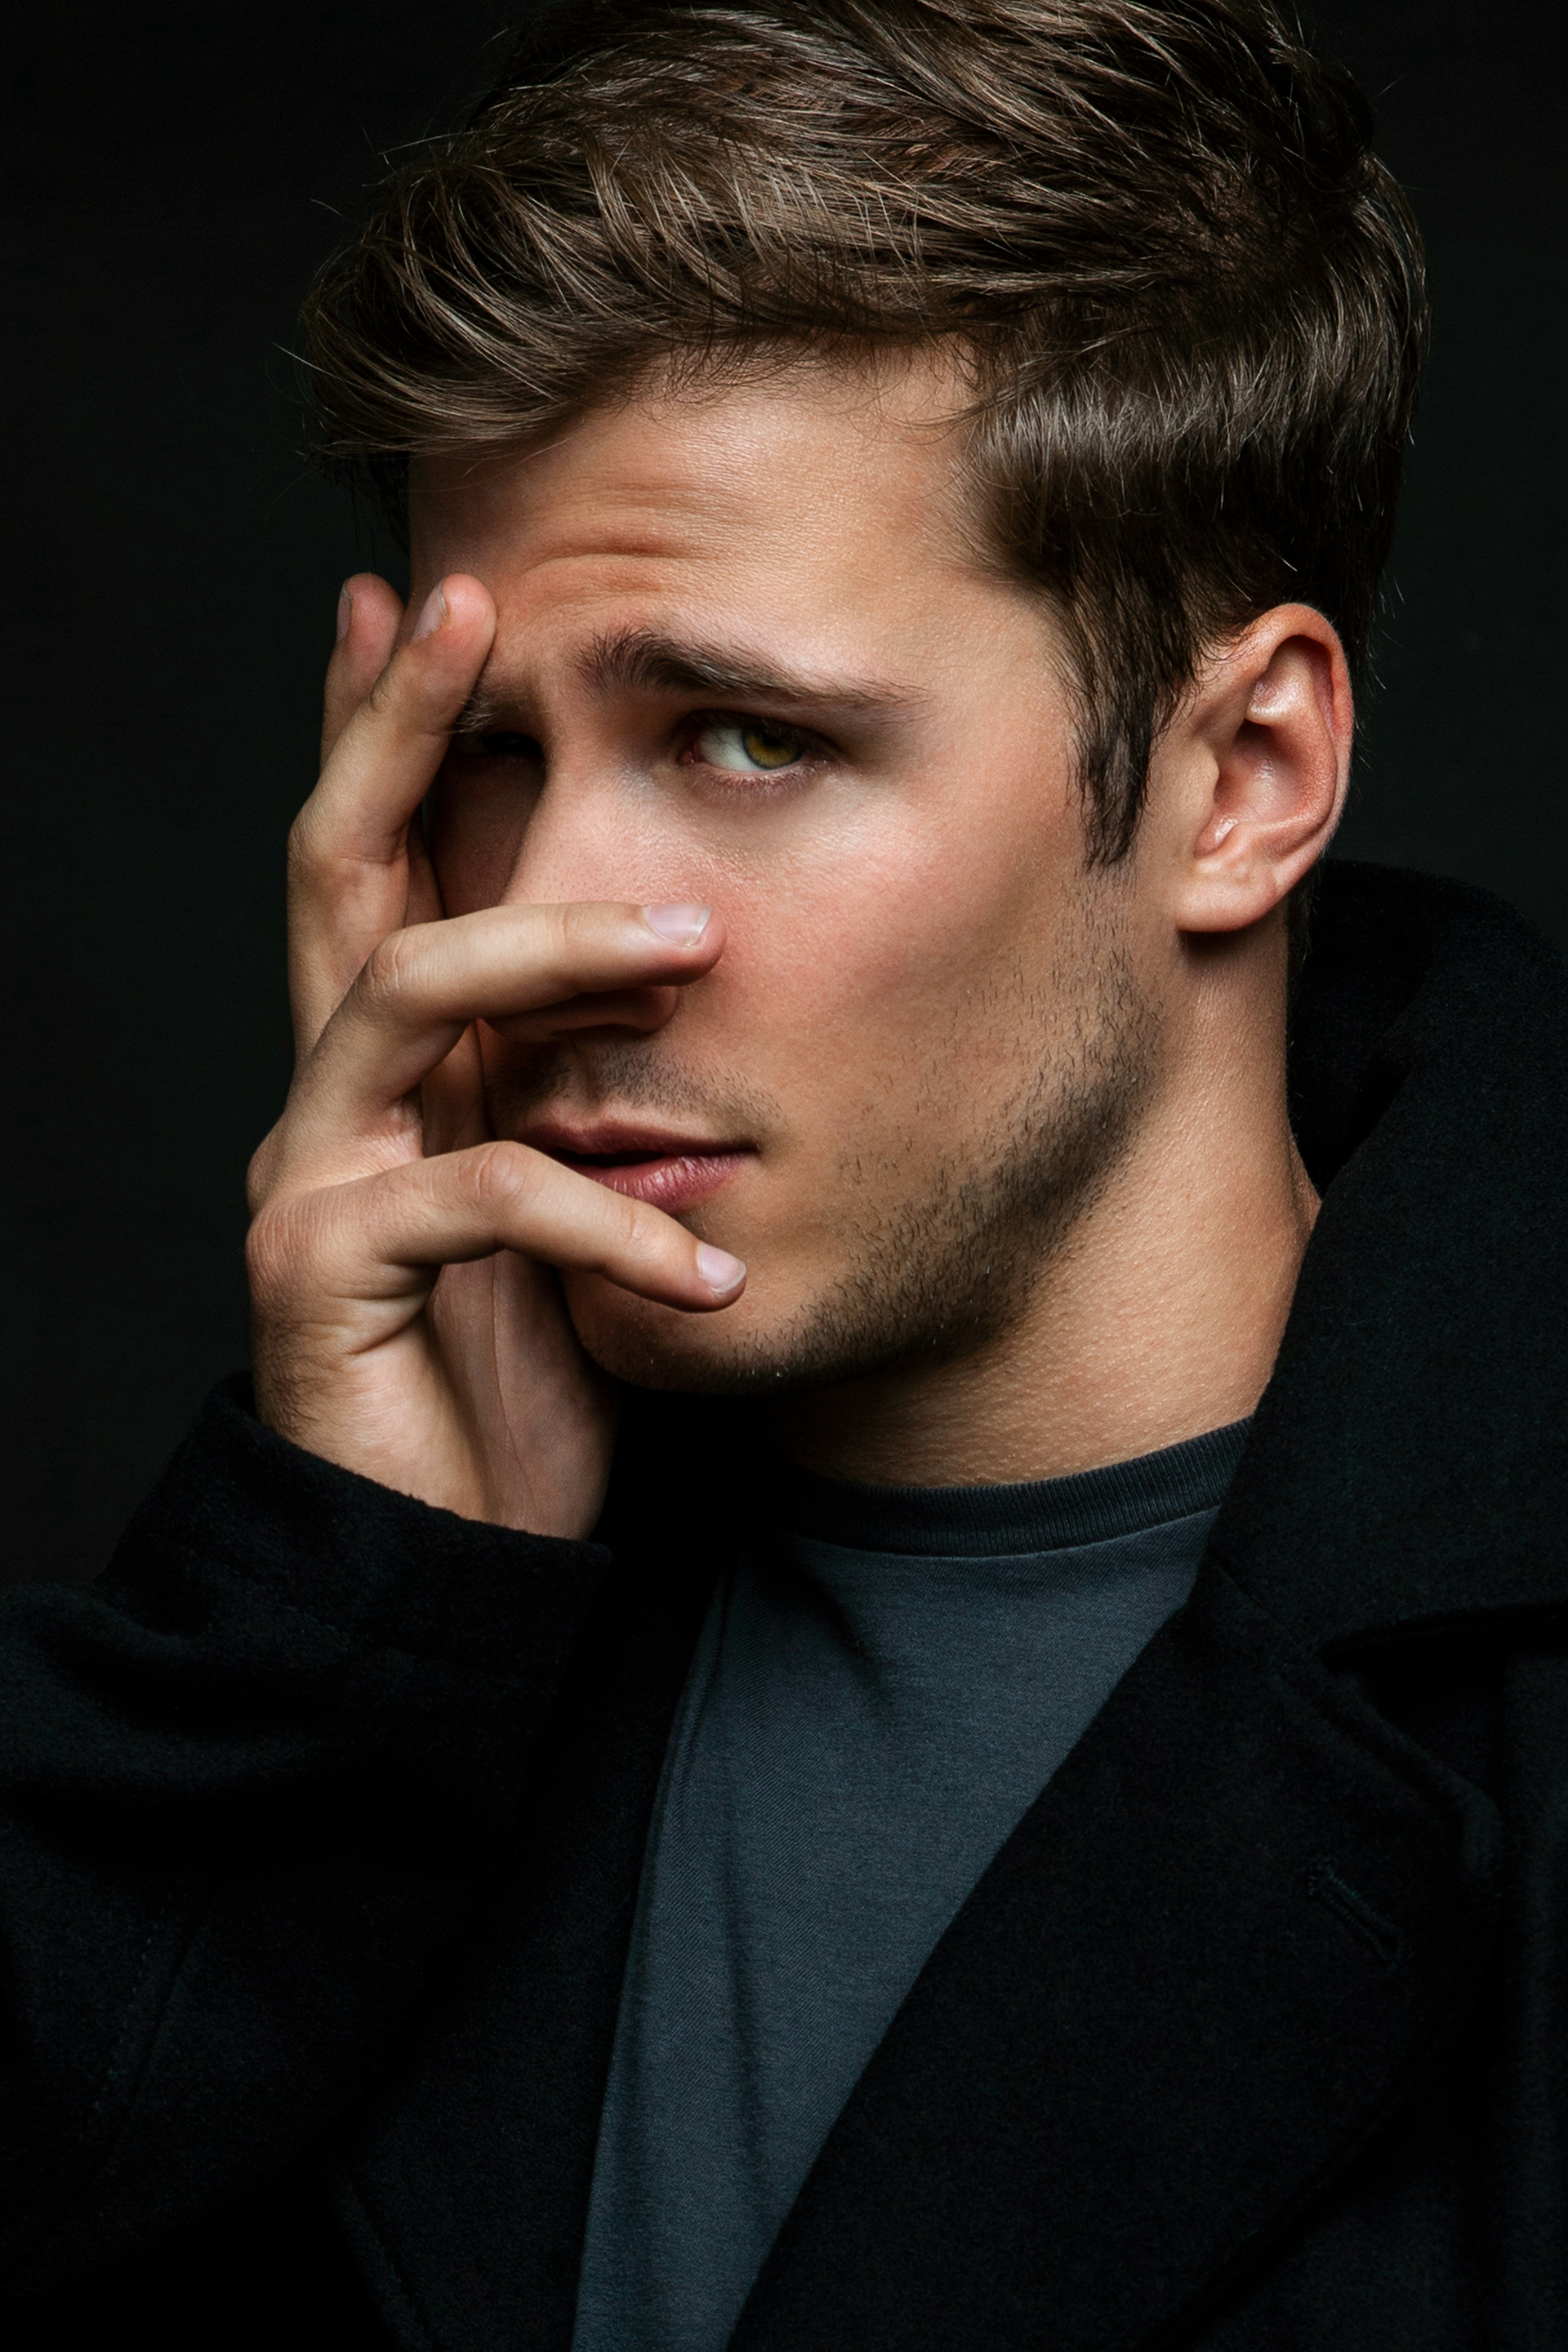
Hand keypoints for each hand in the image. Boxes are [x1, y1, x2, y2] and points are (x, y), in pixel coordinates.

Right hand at [245, 574, 745, 1535]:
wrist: (444, 1553)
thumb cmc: (515, 1374)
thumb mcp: (564, 1198)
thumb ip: (572, 1086)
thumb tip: (673, 958)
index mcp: (385, 1070)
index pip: (374, 865)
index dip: (382, 727)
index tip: (423, 596)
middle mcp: (327, 1095)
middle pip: (338, 869)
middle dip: (392, 728)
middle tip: (461, 602)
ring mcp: (312, 1175)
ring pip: (404, 994)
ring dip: (549, 949)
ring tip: (692, 947)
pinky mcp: (323, 1274)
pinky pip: (478, 1200)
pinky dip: (603, 1223)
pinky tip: (700, 1272)